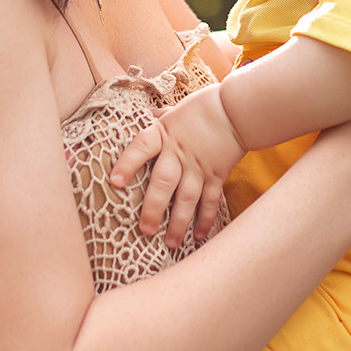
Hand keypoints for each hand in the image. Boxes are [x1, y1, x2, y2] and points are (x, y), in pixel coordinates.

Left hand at [107, 83, 243, 247]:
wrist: (236, 109)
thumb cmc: (202, 107)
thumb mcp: (176, 110)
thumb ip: (160, 118)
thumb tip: (146, 115)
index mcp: (164, 134)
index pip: (141, 147)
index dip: (127, 163)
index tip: (115, 181)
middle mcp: (179, 153)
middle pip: (164, 182)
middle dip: (154, 208)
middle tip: (146, 230)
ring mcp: (198, 166)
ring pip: (187, 198)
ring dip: (179, 222)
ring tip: (171, 243)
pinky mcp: (216, 174)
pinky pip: (210, 200)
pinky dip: (206, 218)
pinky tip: (201, 235)